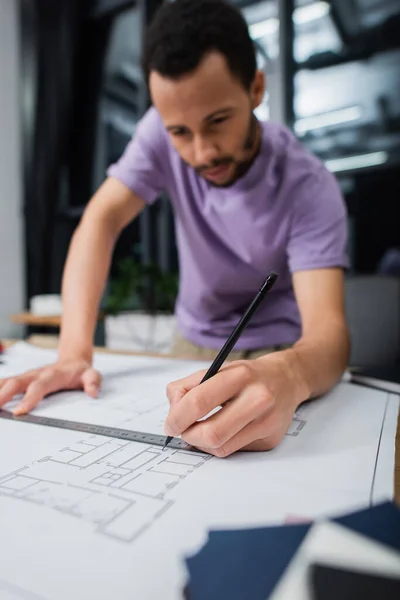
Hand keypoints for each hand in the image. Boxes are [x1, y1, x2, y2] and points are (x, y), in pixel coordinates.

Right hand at [0, 359, 101, 414]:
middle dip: (3, 396)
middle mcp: (36, 374)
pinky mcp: (21, 379)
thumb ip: (93, 382)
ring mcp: (27, 376)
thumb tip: (93, 392)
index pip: (39, 387)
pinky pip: (4, 384)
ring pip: (7, 382)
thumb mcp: (91, 374)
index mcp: (52, 375)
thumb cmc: (80, 372)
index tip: (19, 411)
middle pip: (17, 383)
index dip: (29, 398)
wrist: (72, 361)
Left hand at [165, 354, 305, 456]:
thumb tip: (173, 412)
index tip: (170, 424)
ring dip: (202, 443)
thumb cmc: (247, 375)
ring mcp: (267, 423)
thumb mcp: (218, 369)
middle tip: (182, 431)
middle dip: (188, 436)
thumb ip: (188, 386)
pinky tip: (223, 431)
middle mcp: (258, 399)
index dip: (177, 417)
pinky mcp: (270, 440)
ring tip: (200, 431)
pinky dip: (220, 444)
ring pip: (221, 448)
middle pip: (211, 433)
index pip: (199, 402)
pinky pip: (234, 451)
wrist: (287, 379)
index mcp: (240, 376)